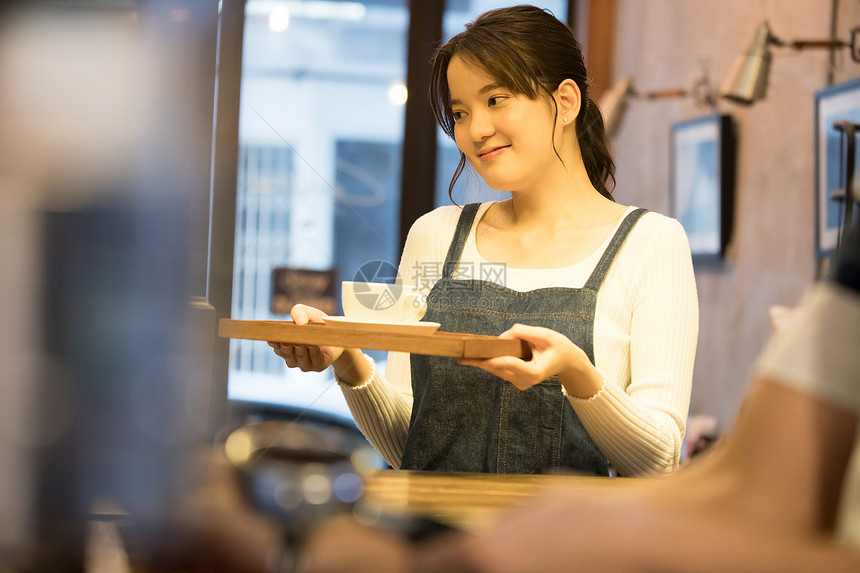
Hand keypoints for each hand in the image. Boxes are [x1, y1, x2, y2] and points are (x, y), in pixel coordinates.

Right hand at [268, 304, 343, 371]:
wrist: (337, 332)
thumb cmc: (317, 323)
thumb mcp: (307, 312)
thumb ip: (298, 312)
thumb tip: (300, 323)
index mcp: (286, 345)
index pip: (275, 346)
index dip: (273, 342)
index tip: (272, 336)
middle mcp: (293, 357)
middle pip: (286, 352)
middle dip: (286, 345)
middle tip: (287, 338)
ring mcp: (305, 363)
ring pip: (299, 357)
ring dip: (299, 349)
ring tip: (300, 340)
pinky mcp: (318, 366)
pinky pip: (314, 360)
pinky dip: (313, 351)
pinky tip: (312, 344)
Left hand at [457, 324, 595, 395]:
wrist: (567, 361)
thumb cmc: (558, 346)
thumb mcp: (545, 334)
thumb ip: (525, 332)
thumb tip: (504, 335)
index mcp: (535, 372)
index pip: (513, 365)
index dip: (497, 361)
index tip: (484, 359)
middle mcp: (525, 381)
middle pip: (499, 370)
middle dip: (481, 362)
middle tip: (462, 357)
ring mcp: (520, 382)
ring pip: (497, 371)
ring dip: (482, 362)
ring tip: (464, 356)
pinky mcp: (516, 380)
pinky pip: (500, 370)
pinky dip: (489, 362)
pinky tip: (476, 356)